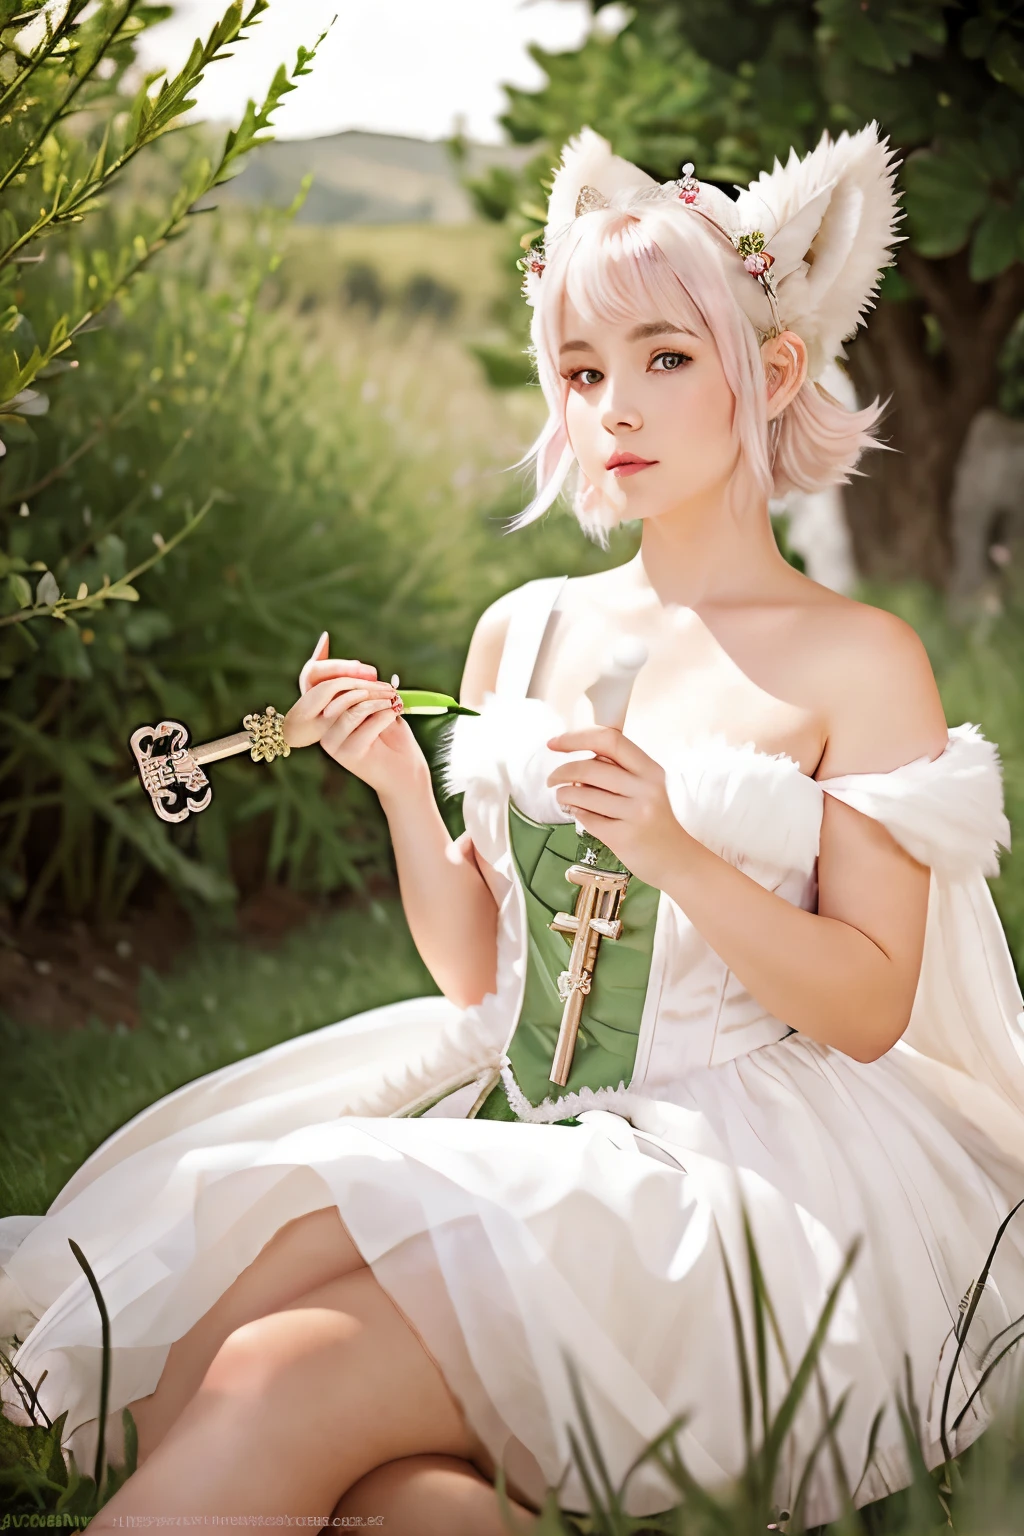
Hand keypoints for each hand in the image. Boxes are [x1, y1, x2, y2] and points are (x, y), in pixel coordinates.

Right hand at [285, 632, 429, 801]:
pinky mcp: (347, 753)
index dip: (327, 664)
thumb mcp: (377, 703)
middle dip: (366, 684)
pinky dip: (385, 713)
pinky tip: (395, 714)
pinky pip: (365, 721)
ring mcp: (332, 743)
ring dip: (378, 699)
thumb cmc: (392, 736)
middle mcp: (322, 729)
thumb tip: (346, 652)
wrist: (406, 773)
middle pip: (334, 691)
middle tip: (390, 689)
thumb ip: (362, 685)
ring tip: (395, 702)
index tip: (338, 648)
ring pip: (351, 706)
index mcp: (325, 715)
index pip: (314, 684)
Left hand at [546, 725, 692, 888]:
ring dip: (564, 794)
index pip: (609, 740)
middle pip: (590, 767)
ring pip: (583, 794)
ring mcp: (635, 813)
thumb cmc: (653, 818)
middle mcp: (645, 788)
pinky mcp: (623, 837)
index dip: (577, 738)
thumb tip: (574, 758)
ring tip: (564, 798)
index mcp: (650, 769)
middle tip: (552, 779)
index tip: (554, 743)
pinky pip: (587, 818)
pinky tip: (580, 814)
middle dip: (562, 771)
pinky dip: (577, 813)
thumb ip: (617, 770)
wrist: (674, 858)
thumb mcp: (646, 787)